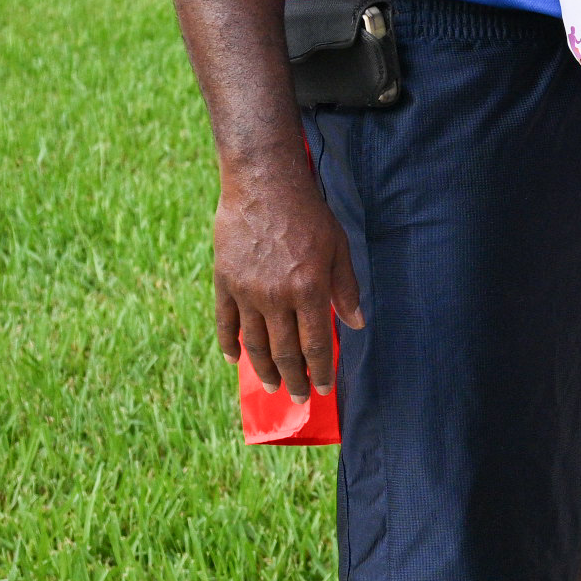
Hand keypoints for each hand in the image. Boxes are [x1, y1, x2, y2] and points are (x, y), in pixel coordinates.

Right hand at [212, 167, 359, 400]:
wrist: (263, 184)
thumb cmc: (308, 214)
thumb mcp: (337, 247)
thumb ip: (345, 288)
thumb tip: (357, 324)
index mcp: (309, 290)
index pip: (316, 344)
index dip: (321, 369)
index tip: (323, 388)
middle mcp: (276, 297)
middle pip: (285, 351)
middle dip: (295, 378)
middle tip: (300, 397)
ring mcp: (246, 291)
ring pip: (255, 343)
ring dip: (264, 370)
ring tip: (273, 386)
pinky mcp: (224, 281)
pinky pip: (225, 322)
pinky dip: (230, 344)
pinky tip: (236, 360)